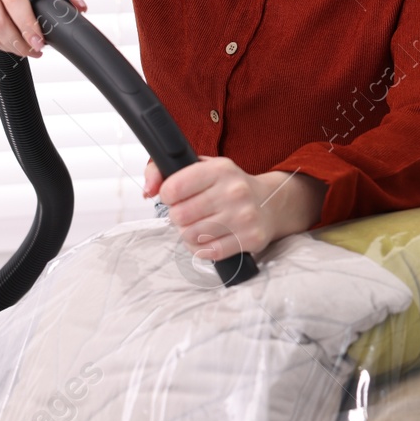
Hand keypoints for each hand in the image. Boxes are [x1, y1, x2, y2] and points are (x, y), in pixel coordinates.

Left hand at [145, 156, 324, 261]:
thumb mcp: (202, 167)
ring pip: (191, 236)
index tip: (175, 195)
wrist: (271, 203)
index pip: (173, 188)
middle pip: (179, 216)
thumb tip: (148, 190)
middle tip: (190, 213)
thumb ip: (165, 171)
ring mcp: (243, 216)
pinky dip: (202, 248)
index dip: (168, 195)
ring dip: (189, 234)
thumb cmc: (228, 186)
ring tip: (200, 225)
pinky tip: (210, 238)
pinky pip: (207, 253)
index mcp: (220, 169)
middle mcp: (234, 191)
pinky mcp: (249, 239)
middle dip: (179, 217)